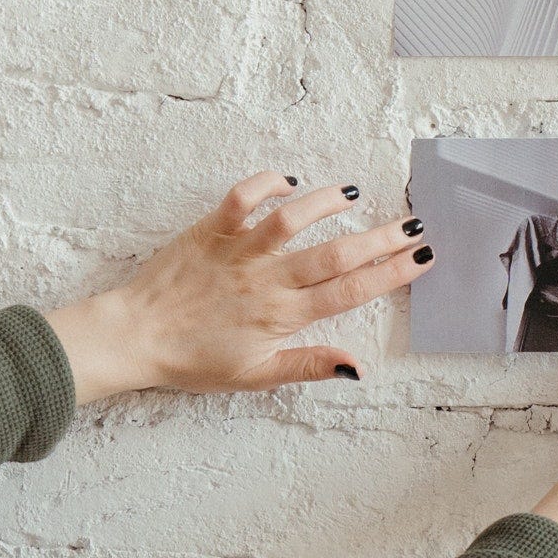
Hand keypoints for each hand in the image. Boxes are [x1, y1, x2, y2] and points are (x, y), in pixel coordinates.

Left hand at [48, 174, 426, 399]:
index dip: (392, 273)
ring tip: (354, 194)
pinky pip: (242, 199)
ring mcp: (240, 252)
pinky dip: (267, 184)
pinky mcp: (211, 230)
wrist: (135, 337)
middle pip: (336, 254)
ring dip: (328, 203)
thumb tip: (358, 367)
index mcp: (283, 317)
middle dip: (381, 238)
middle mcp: (267, 281)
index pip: (350, 292)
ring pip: (293, 219)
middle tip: (414, 224)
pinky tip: (289, 182)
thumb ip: (308, 365)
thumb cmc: (193, 361)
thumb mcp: (255, 376)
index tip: (422, 257)